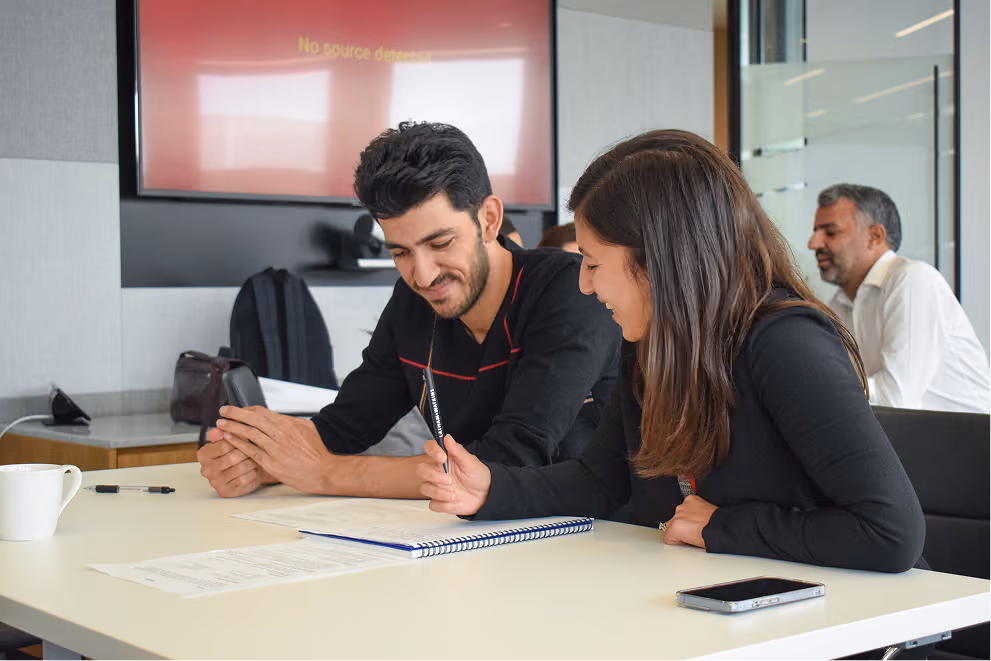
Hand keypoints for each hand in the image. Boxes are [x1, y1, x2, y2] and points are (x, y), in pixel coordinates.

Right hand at [197, 438, 272, 497]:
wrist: (246, 470)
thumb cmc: (238, 453)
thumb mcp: (231, 440)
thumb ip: (224, 433)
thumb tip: (218, 430)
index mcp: (203, 454)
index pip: (223, 445)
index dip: (239, 441)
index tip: (246, 439)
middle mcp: (206, 469)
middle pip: (232, 457)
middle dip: (246, 453)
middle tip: (254, 450)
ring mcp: (215, 482)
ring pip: (239, 468)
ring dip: (251, 463)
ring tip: (254, 459)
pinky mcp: (225, 491)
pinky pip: (243, 480)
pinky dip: (252, 474)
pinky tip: (253, 470)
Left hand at [215, 406, 333, 494]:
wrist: (323, 471)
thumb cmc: (316, 452)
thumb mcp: (307, 428)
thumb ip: (291, 421)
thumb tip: (278, 416)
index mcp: (288, 423)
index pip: (261, 411)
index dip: (247, 409)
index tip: (238, 409)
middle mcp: (280, 434)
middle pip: (252, 419)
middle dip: (235, 413)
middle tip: (223, 410)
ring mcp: (274, 449)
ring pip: (249, 433)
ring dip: (233, 426)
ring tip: (221, 423)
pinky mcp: (271, 463)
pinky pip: (250, 450)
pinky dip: (238, 443)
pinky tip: (230, 438)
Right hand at [416, 435, 490, 515]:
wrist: (485, 496)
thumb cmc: (478, 477)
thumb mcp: (472, 463)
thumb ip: (458, 451)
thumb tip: (448, 438)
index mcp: (444, 459)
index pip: (430, 449)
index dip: (432, 451)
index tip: (442, 458)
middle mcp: (437, 472)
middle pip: (421, 470)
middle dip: (434, 476)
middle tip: (449, 480)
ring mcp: (436, 486)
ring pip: (424, 488)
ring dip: (440, 493)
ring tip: (455, 494)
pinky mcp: (439, 501)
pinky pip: (433, 504)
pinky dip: (445, 505)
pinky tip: (456, 502)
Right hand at [662, 495, 716, 548]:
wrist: (723, 526)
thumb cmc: (711, 536)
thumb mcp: (692, 545)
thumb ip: (680, 540)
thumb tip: (679, 539)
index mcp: (676, 528)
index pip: (667, 536)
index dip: (675, 541)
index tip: (682, 541)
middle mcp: (677, 515)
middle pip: (671, 524)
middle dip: (679, 529)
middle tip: (691, 534)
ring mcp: (684, 506)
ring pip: (679, 514)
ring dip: (685, 519)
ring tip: (697, 524)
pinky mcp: (691, 499)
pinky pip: (686, 505)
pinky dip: (691, 509)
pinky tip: (698, 515)